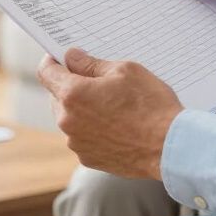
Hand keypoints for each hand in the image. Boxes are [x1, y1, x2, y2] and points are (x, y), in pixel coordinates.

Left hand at [37, 49, 181, 178]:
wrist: (169, 146)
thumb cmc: (151, 106)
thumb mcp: (124, 71)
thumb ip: (91, 63)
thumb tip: (72, 58)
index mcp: (73, 94)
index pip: (46, 72)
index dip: (53, 61)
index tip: (61, 58)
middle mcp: (68, 121)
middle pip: (57, 96)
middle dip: (72, 86)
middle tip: (100, 82)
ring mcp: (76, 142)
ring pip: (70, 118)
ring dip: (83, 109)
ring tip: (115, 106)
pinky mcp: (88, 158)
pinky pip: (82, 136)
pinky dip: (92, 129)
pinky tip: (116, 125)